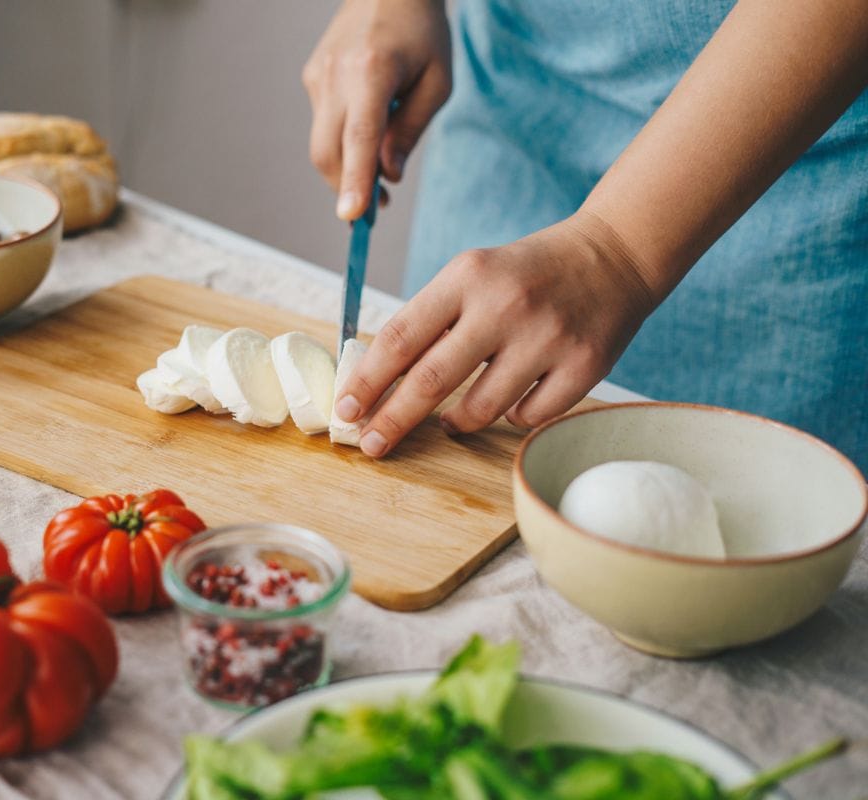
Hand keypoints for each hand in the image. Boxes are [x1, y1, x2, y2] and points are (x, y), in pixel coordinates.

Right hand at [303, 0, 450, 219]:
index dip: (354, 180)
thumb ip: (410, 132)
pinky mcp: (311, 78)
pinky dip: (342, 142)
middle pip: (328, 152)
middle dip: (346, 188)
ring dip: (345, 168)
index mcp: (372, 71)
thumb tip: (388, 177)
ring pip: (322, 144)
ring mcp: (317, 76)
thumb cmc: (422, 32)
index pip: (358, 137)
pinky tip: (366, 128)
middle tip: (372, 212)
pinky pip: (323, 125)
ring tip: (376, 175)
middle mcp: (336, 75)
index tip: (351, 216)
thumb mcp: (437, 83)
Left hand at [334, 213, 660, 456]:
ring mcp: (547, 337)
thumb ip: (429, 321)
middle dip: (392, 420)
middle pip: (431, 380)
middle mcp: (505, 305)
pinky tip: (511, 399)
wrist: (613, 255)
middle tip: (370, 445)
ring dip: (455, 423)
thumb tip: (374, 381)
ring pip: (480, 409)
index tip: (344, 410)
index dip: (366, 381)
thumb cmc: (524, 275)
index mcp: (466, 277)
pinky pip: (527, 416)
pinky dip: (511, 416)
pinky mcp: (584, 365)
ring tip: (448, 421)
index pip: (400, 338)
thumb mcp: (471, 276)